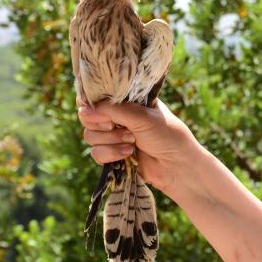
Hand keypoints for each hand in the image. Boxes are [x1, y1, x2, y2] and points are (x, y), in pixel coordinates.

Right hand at [77, 97, 199, 194]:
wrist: (177, 166)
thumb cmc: (167, 135)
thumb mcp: (142, 117)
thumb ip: (113, 110)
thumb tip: (83, 108)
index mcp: (128, 100)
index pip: (99, 96)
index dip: (93, 103)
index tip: (99, 110)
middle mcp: (119, 116)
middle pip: (88, 116)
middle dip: (103, 124)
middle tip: (118, 126)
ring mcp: (115, 135)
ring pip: (90, 136)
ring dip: (110, 140)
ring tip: (132, 141)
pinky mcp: (113, 154)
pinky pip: (96, 153)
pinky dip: (111, 154)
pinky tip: (128, 153)